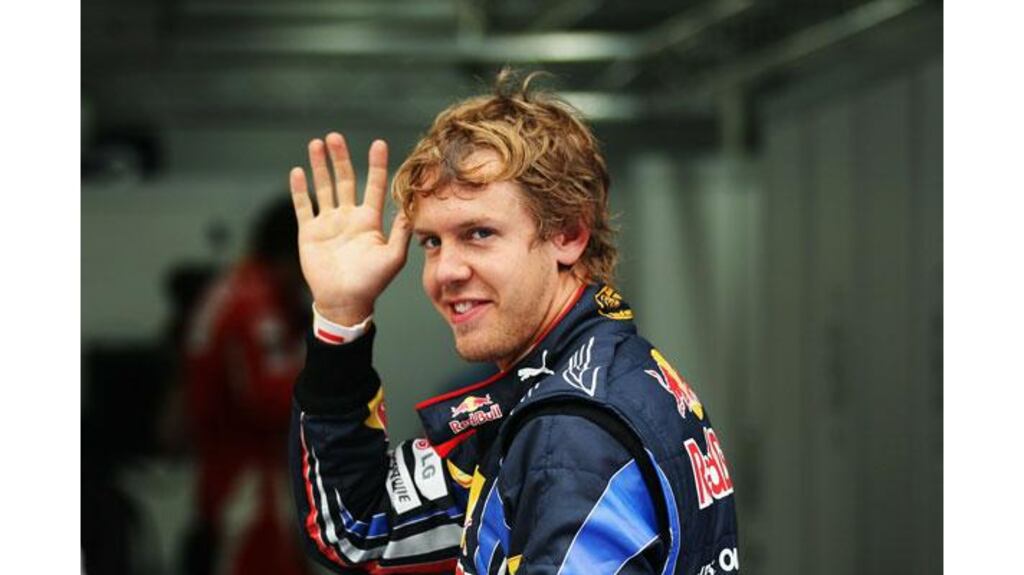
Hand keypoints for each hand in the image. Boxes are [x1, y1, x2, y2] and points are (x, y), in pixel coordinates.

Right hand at [289, 133, 411, 324]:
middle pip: (345, 180)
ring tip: (317, 144)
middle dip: (340, 158)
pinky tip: (298, 171)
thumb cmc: (371, 282)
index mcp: (369, 221)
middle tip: (335, 137)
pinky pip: (304, 206)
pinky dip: (300, 189)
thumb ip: (401, 232)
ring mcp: (328, 223)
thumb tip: (412, 209)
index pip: (375, 186)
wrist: (344, 301)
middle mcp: (349, 217)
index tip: (378, 144)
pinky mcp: (310, 232)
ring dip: (320, 167)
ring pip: (324, 188)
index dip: (377, 165)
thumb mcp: (393, 257)